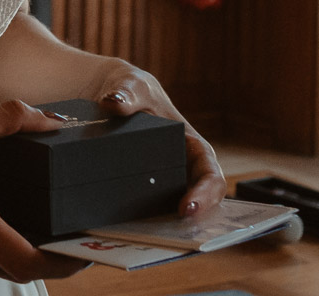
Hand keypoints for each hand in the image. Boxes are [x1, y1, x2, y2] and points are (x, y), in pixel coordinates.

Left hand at [91, 61, 226, 216]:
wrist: (109, 95)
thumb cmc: (132, 89)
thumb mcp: (132, 86)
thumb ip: (126, 93)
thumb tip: (113, 104)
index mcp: (191, 145)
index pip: (210, 174)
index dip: (205, 193)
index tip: (187, 207)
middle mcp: (180, 168)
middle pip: (195, 199)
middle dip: (189, 216)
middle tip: (171, 226)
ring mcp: (159, 180)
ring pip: (170, 209)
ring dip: (165, 222)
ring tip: (149, 232)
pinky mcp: (137, 187)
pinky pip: (142, 208)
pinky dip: (138, 218)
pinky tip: (121, 225)